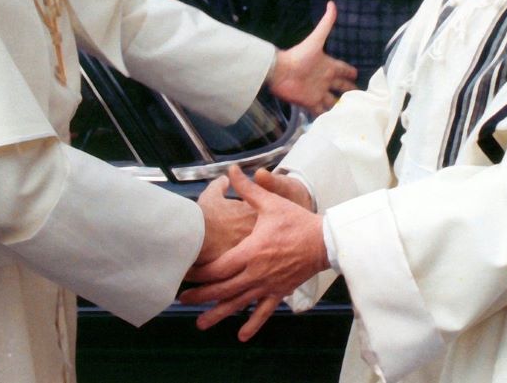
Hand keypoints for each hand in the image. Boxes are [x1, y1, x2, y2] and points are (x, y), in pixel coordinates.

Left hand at [181, 166, 328, 339]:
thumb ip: (248, 189)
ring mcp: (268, 285)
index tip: (184, 273)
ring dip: (218, 314)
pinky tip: (241, 336)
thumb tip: (233, 170)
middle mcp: (256, 273)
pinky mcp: (279, 292)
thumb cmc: (296, 221)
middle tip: (182, 300)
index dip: (199, 272)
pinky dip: (252, 324)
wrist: (324, 241)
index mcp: (251, 252)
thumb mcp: (271, 203)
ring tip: (201, 324)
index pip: (218, 267)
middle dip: (201, 295)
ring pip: (239, 303)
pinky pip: (263, 312)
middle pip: (222, 288)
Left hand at [267, 2, 356, 115]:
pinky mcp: (310, 103)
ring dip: (340, 105)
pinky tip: (336, 121)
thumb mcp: (315, 40)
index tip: (358, 75)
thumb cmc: (298, 56)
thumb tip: (332, 3)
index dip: (350, 72)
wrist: (280, 72)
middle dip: (350, 91)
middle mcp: (324, 80)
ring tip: (352, 112)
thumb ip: (325, 23)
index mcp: (327, 65)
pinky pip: (321, 111)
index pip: (343, 70)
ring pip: (333, 101)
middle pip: (341, 87)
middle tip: (361, 98)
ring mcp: (317, 92)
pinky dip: (328, 115)